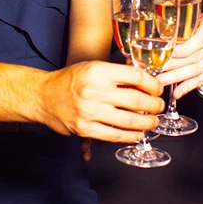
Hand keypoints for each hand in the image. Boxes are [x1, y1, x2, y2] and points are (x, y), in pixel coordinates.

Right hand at [37, 60, 164, 142]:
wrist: (43, 96)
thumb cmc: (70, 80)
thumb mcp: (92, 67)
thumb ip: (117, 73)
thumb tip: (146, 81)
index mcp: (98, 71)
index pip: (136, 76)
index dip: (153, 84)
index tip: (158, 89)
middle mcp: (95, 90)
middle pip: (137, 99)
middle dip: (154, 105)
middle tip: (159, 107)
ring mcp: (89, 111)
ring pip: (129, 120)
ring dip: (147, 123)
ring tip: (153, 121)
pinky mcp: (85, 129)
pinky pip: (115, 136)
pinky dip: (131, 136)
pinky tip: (138, 133)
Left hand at [157, 10, 202, 97]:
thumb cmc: (198, 24)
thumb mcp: (189, 20)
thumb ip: (178, 29)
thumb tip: (157, 43)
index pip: (198, 40)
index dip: (182, 50)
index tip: (167, 56)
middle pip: (196, 57)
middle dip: (174, 66)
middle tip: (158, 72)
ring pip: (198, 70)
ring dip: (178, 77)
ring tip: (163, 81)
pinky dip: (188, 86)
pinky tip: (178, 90)